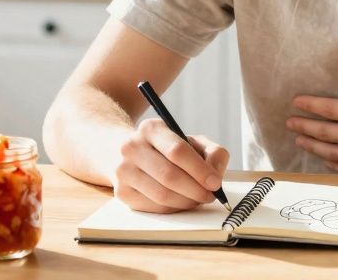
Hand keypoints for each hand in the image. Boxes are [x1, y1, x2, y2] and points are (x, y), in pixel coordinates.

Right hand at [113, 118, 229, 212]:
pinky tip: (181, 202)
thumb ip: (212, 152)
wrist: (130, 154)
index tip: (215, 182)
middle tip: (210, 196)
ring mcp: (123, 171)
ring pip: (161, 195)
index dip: (199, 170)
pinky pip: (153, 207)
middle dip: (195, 190)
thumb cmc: (168, 149)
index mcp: (150, 128)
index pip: (177, 151)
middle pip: (169, 176)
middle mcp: (131, 147)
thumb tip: (216, 174)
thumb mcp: (192, 141)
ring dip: (186, 201)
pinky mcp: (121, 192)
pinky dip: (173, 208)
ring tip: (198, 199)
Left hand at [287, 49, 337, 175]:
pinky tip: (329, 162)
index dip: (312, 105)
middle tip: (289, 123)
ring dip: (315, 147)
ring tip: (301, 141)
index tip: (295, 102)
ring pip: (335, 153)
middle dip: (306, 127)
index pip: (332, 109)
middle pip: (327, 133)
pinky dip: (335, 165)